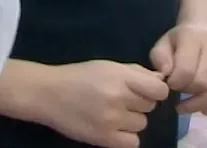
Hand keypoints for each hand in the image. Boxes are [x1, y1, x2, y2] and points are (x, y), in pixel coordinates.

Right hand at [36, 60, 168, 147]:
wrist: (46, 93)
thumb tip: (160, 81)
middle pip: (150, 107)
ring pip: (142, 124)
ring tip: (110, 113)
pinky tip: (112, 127)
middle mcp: (118, 98)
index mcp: (120, 77)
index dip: (153, 90)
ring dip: (130, 120)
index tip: (142, 90)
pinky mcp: (105, 139)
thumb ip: (134, 72)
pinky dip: (125, 136)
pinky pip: (133, 142)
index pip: (159, 90)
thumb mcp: (106, 66)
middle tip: (117, 99)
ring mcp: (112, 120)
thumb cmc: (77, 76)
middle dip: (138, 103)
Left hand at [150, 22, 206, 114]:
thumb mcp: (164, 44)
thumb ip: (160, 58)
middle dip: (188, 94)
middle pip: (204, 83)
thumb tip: (164, 75)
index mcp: (194, 37)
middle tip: (179, 93)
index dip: (175, 83)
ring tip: (188, 106)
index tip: (168, 84)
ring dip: (202, 104)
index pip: (185, 70)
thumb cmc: (181, 40)